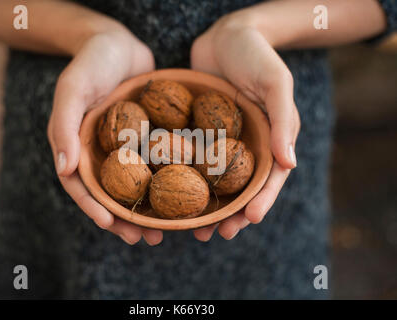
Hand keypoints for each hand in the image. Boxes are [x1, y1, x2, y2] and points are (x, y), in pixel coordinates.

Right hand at [47, 29, 162, 245]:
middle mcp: (101, 154)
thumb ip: (64, 126)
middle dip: (126, 220)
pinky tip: (186, 195)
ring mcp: (125, 149)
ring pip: (137, 187)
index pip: (82, 186)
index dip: (94, 208)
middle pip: (112, 195)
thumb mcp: (73, 89)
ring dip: (149, 210)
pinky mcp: (146, 139)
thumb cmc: (90, 62)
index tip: (111, 225)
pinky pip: (157, 164)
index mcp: (78, 148)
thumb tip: (65, 170)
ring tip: (166, 231)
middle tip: (145, 239)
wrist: (118, 42)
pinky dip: (168, 182)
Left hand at [190, 14, 299, 240]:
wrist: (226, 34)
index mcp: (271, 138)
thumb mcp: (275, 83)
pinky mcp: (201, 133)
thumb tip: (288, 163)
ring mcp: (222, 141)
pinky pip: (193, 159)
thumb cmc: (256, 55)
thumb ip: (282, 121)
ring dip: (206, 206)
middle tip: (216, 234)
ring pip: (215, 181)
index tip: (248, 220)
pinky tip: (170, 193)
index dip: (261, 200)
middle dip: (231, 214)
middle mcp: (247, 145)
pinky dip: (185, 179)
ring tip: (192, 229)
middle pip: (241, 188)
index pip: (270, 177)